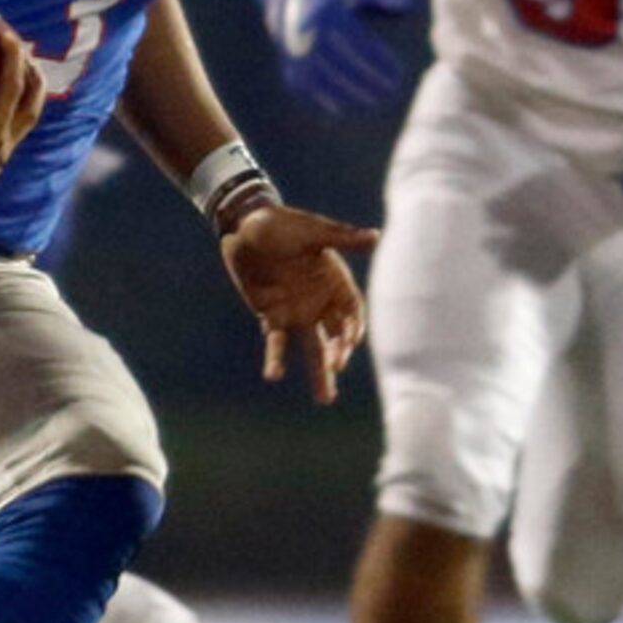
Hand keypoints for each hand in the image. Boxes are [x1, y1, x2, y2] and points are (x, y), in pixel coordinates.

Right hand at [0, 22, 46, 217]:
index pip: (13, 87)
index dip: (13, 57)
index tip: (6, 35)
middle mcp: (0, 151)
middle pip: (32, 110)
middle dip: (34, 81)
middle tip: (26, 57)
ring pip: (21, 129)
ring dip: (23, 103)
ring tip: (17, 80)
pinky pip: (5, 142)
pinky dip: (5, 121)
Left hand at [220, 201, 377, 403]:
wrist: (246, 224)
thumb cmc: (282, 224)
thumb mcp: (313, 231)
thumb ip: (342, 238)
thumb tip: (375, 237)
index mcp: (336, 281)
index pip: (352, 312)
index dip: (352, 328)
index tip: (349, 342)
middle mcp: (321, 301)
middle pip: (336, 334)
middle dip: (338, 354)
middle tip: (334, 369)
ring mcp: (298, 311)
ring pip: (312, 346)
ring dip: (319, 371)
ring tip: (325, 399)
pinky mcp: (272, 315)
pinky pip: (275, 341)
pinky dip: (275, 358)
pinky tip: (274, 375)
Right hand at [250, 0, 417, 114]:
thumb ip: (383, 1)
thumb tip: (413, 7)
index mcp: (327, 10)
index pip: (358, 42)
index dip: (379, 61)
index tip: (399, 74)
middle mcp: (307, 32)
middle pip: (342, 63)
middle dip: (367, 81)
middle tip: (391, 92)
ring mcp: (295, 51)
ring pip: (323, 80)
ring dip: (349, 95)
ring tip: (374, 104)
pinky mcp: (289, 65)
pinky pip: (305, 89)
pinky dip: (323, 101)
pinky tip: (345, 110)